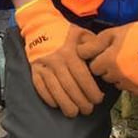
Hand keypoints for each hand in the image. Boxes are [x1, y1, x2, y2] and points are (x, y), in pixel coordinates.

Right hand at [15, 0, 102, 116]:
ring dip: (65, 104)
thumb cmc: (64, 31)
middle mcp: (56, 61)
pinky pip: (40, 88)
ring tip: (73, 113)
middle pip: (70, 87)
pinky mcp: (34, 70)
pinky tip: (57, 105)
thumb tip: (104, 62)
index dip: (91, 91)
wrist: (39, 24)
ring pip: (55, 90)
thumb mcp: (82, 34)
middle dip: (81, 102)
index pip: (83, 78)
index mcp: (70, 52)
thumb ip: (93, 47)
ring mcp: (43, 66)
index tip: (98, 100)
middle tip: (88, 110)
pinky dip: (49, 98)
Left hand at [76, 9, 137, 94]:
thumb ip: (94, 45)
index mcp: (110, 61)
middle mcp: (120, 75)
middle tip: (120, 56)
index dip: (99, 60)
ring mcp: (134, 83)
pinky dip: (134, 83)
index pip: (94, 69)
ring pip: (119, 84)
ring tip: (131, 62)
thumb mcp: (113, 33)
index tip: (106, 54)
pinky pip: (133, 90)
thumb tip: (78, 52)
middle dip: (109, 69)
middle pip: (105, 77)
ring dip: (121, 77)